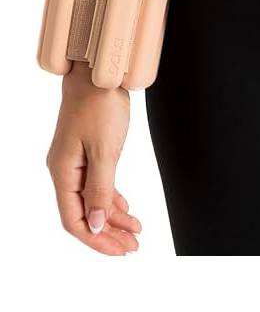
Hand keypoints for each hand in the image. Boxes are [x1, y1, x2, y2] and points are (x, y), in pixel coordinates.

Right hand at [45, 61, 141, 254]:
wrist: (98, 70)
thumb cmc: (99, 104)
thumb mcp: (104, 150)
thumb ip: (100, 190)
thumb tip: (95, 224)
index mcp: (63, 172)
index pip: (74, 219)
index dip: (96, 238)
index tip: (119, 250)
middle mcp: (65, 170)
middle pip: (84, 213)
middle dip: (108, 232)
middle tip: (132, 246)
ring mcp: (75, 160)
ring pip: (92, 199)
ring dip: (113, 216)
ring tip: (135, 232)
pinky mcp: (86, 150)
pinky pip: (97, 183)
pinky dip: (111, 197)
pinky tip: (125, 208)